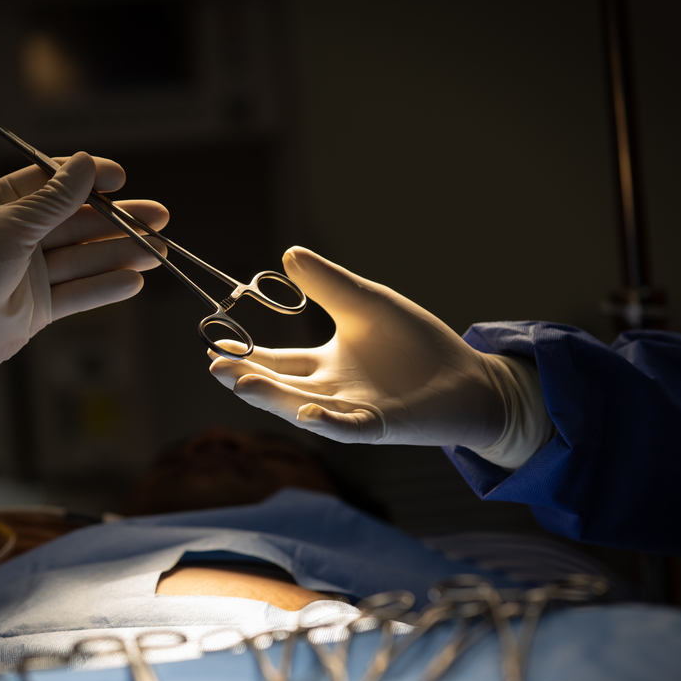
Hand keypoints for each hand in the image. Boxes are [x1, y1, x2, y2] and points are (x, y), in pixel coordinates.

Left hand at [0, 153, 167, 381]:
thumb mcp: (11, 227)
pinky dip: (106, 287)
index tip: (120, 178)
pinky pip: (79, 293)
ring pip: (85, 258)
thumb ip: (54, 200)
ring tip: (160, 250)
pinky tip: (134, 280)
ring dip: (122, 253)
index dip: (88, 178)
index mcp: (1, 205)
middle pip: (78, 222)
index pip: (52, 182)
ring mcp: (30, 273)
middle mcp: (18, 236)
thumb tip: (87, 164)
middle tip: (160, 216)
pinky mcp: (39, 308)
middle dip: (119, 220)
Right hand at [209, 247, 509, 448]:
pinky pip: (349, 427)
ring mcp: (351, 412)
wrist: (466, 376)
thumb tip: (288, 253)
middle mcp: (330, 392)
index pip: (275, 363)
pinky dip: (328, 422)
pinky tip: (307, 412)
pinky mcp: (380, 425)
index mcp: (323, 365)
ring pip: (304, 408)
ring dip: (274, 399)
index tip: (214, 349)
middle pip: (280, 387)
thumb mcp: (366, 304)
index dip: (246, 357)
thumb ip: (329, 284)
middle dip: (248, 379)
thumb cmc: (416, 342)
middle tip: (215, 368)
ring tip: (244, 384)